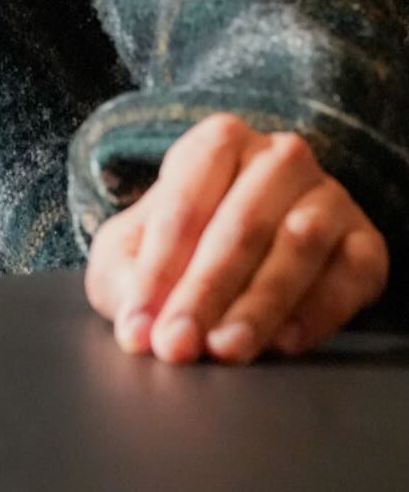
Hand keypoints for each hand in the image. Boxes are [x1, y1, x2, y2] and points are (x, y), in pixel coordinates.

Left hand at [84, 114, 388, 363]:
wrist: (244, 255)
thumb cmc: (181, 249)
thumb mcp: (134, 253)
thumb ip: (125, 281)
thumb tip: (138, 328)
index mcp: (218, 142)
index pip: (184, 202)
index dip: (158, 267)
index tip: (141, 325)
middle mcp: (279, 158)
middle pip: (241, 225)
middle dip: (205, 291)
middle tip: (178, 346)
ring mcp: (329, 196)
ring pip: (299, 245)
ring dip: (260, 304)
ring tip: (226, 349)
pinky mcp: (366, 242)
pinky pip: (350, 273)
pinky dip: (320, 310)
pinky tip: (284, 343)